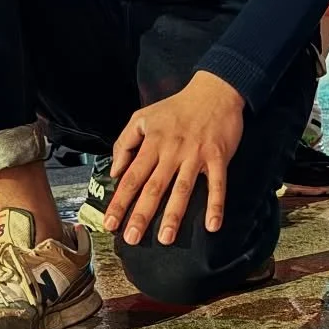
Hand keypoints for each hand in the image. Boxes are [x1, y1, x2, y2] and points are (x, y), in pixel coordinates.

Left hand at [105, 71, 244, 244]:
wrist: (215, 90)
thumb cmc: (177, 107)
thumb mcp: (143, 116)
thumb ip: (125, 142)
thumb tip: (116, 170)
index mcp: (153, 142)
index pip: (132, 176)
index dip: (120, 201)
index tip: (110, 223)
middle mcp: (173, 150)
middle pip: (154, 186)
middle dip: (142, 214)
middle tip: (132, 239)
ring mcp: (196, 154)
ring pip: (183, 188)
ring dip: (174, 214)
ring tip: (165, 238)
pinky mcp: (218, 156)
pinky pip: (218, 184)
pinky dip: (216, 204)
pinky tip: (212, 226)